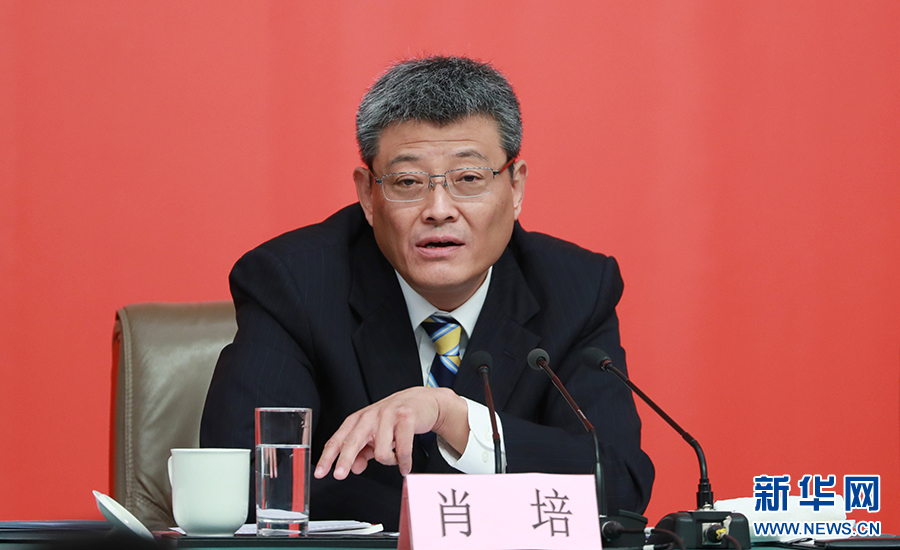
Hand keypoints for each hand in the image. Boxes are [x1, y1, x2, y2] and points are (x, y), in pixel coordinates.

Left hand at [313, 386, 467, 478]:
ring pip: (380, 453)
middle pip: (352, 442)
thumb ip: (362, 451)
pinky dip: (404, 463)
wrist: (422, 401)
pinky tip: (405, 466)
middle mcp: (370, 416)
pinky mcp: (406, 418)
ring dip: (389, 462)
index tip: (320, 472)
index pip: (339, 439)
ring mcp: (388, 416)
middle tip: (340, 475)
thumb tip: (353, 468)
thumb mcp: (375, 433)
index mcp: (359, 419)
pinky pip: (402, 450)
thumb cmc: (396, 418)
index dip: (328, 457)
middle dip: (344, 460)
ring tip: (395, 458)